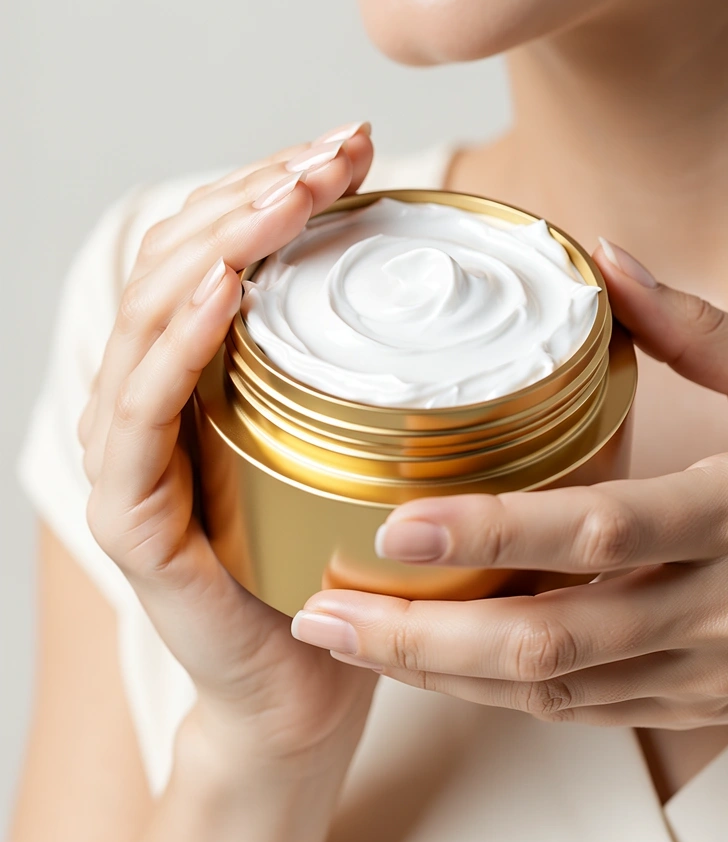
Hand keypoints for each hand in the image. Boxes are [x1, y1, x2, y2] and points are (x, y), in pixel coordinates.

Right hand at [79, 122, 380, 773]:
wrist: (310, 695)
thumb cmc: (351, 571)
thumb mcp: (375, 449)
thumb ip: (392, 376)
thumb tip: (481, 300)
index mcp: (203, 379)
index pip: (212, 252)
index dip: (270, 187)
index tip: (348, 146)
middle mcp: (153, 403)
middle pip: (177, 264)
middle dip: (255, 193)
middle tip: (335, 152)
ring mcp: (134, 458)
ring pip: (149, 317)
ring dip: (221, 240)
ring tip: (294, 194)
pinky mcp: (133, 521)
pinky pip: (144, 414)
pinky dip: (180, 342)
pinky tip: (227, 287)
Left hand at [292, 240, 727, 729]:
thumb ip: (694, 327)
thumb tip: (605, 262)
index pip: (597, 530)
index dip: (488, 532)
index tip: (392, 523)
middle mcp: (722, 606)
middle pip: (551, 640)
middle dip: (425, 635)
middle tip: (325, 609)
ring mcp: (708, 670)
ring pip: (550, 692)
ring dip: (438, 674)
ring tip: (346, 637)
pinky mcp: (696, 702)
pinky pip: (577, 710)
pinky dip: (491, 693)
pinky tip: (425, 662)